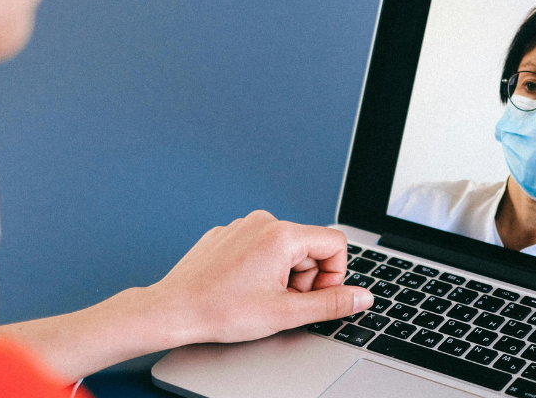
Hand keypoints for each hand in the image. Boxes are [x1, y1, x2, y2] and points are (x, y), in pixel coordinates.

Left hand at [150, 210, 374, 343]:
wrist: (173, 310)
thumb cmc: (221, 311)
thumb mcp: (286, 313)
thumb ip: (331, 304)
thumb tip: (362, 297)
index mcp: (282, 234)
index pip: (335, 244)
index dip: (332, 276)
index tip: (310, 297)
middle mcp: (263, 221)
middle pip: (310, 246)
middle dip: (305, 278)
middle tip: (281, 302)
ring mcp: (242, 225)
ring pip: (285, 248)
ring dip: (283, 274)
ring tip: (258, 297)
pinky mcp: (227, 234)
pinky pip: (259, 247)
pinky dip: (260, 268)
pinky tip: (241, 288)